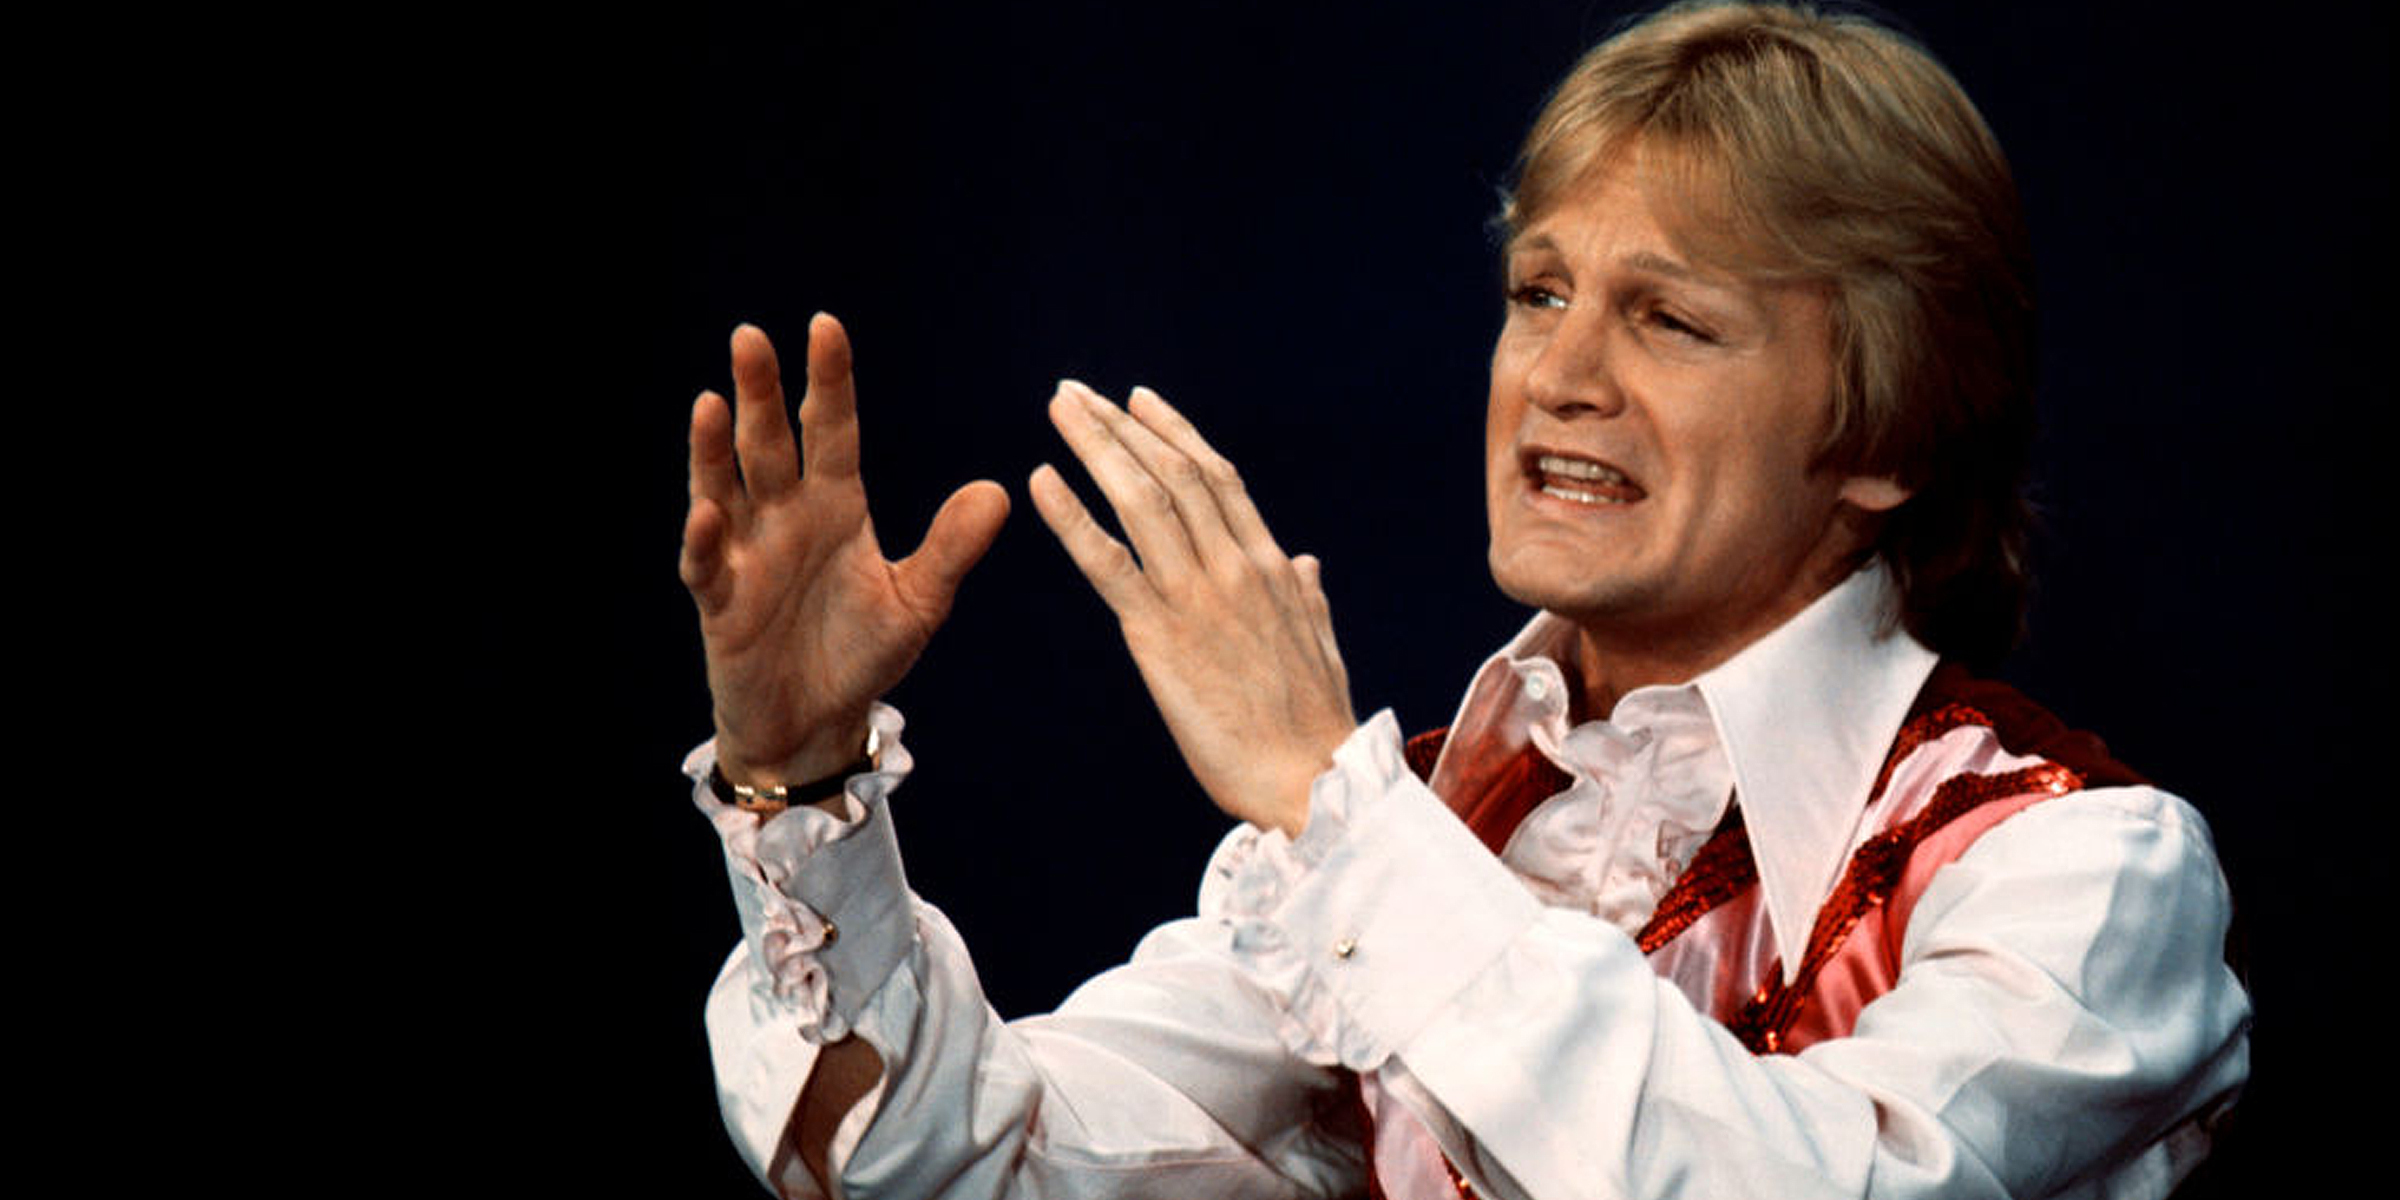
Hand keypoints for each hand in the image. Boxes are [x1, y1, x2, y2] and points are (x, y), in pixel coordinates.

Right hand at [680, 315, 1009, 788]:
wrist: (817, 725)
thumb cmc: (862, 655)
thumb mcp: (918, 603)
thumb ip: (950, 549)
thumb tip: (1001, 490)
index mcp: (836, 508)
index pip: (831, 431)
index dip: (828, 382)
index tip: (826, 326)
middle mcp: (786, 519)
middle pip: (770, 444)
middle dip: (760, 392)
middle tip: (750, 336)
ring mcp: (746, 556)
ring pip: (725, 489)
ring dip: (714, 448)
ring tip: (712, 402)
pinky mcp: (721, 603)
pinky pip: (707, 565)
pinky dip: (704, 539)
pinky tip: (705, 511)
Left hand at [1030, 381, 1354, 836]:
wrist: (1311, 779)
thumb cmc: (1316, 727)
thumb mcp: (1321, 647)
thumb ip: (1306, 598)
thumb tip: (1304, 562)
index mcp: (1271, 568)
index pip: (1218, 479)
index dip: (1175, 433)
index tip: (1139, 401)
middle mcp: (1235, 567)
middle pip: (1173, 473)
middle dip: (1120, 426)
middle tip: (1075, 394)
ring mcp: (1198, 596)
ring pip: (1142, 499)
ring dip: (1096, 446)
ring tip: (1060, 410)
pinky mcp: (1160, 636)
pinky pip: (1107, 563)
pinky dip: (1071, 517)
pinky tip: (1041, 481)